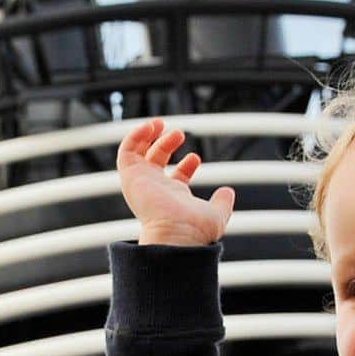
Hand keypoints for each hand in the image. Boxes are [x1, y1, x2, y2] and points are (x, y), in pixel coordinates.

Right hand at [117, 119, 235, 246]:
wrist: (176, 232)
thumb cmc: (195, 230)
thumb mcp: (216, 214)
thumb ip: (222, 203)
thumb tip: (228, 192)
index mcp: (174, 198)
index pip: (177, 177)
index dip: (187, 165)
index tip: (196, 158)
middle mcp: (156, 190)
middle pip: (156, 160)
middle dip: (166, 143)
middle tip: (179, 133)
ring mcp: (142, 183)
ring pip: (138, 154)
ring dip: (147, 136)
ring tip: (159, 123)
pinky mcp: (131, 176)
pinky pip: (126, 151)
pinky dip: (134, 136)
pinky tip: (148, 127)